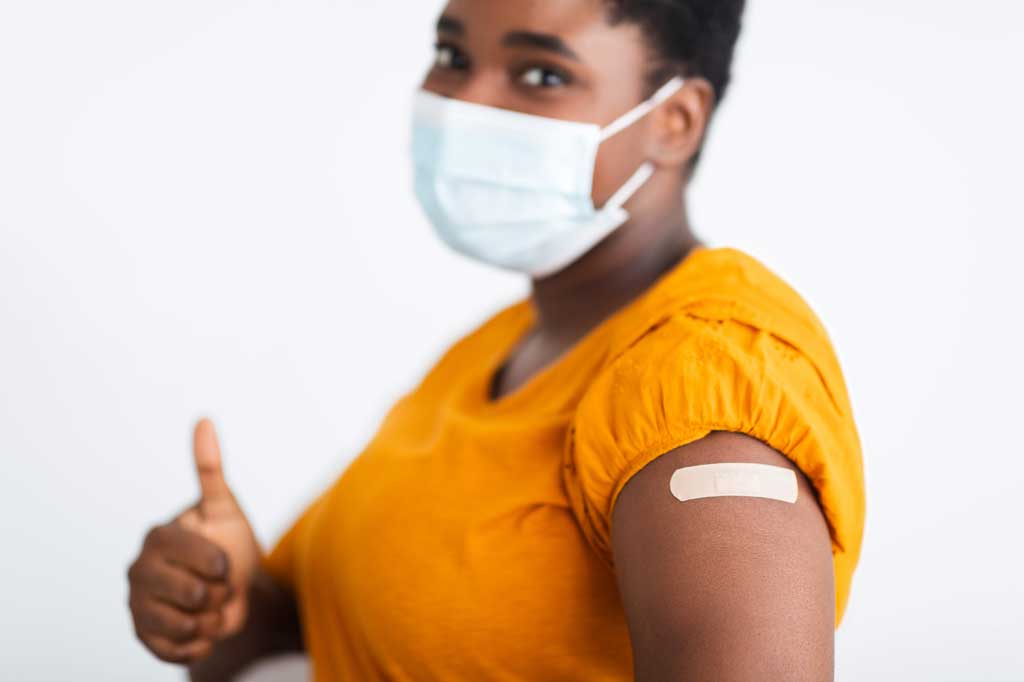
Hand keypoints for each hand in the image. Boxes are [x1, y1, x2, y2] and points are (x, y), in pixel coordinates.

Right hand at [127, 418, 262, 662]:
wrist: (234, 592)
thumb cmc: (229, 543)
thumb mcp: (226, 508)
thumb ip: (211, 468)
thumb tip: (204, 420)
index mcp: (158, 536)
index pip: (187, 551)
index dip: (214, 562)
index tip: (227, 564)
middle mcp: (139, 570)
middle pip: (189, 592)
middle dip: (217, 593)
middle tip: (220, 585)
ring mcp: (138, 605)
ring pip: (185, 624)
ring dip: (213, 619)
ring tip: (213, 606)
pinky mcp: (144, 637)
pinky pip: (179, 648)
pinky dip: (202, 642)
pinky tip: (205, 627)